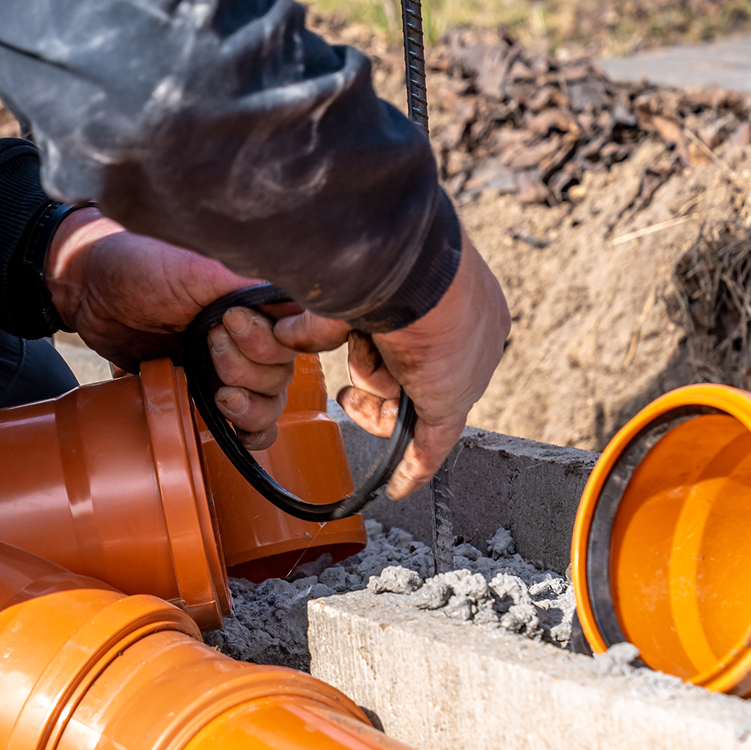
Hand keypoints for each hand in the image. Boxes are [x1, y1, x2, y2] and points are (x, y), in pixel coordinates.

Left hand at [47, 209, 294, 448]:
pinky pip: (249, 424)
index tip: (237, 326)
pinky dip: (247, 431)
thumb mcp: (193, 265)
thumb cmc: (137, 265)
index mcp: (258, 296)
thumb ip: (244, 281)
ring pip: (272, 400)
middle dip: (248, 366)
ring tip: (215, 390)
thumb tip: (291, 293)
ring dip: (248, 403)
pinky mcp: (208, 389)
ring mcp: (233, 363)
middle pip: (286, 370)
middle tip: (207, 341)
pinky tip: (228, 424)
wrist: (89, 291)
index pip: (303, 328)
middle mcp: (254, 330)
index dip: (282, 339)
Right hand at [275, 234, 508, 498]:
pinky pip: (431, 445)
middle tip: (349, 394)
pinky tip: (397, 486)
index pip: (419, 344)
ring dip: (374, 397)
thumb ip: (326, 317)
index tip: (358, 360)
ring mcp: (461, 373)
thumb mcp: (353, 289)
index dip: (381, 358)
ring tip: (362, 375)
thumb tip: (285, 331)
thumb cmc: (386, 262)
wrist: (414, 271)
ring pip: (406, 404)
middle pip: (411, 379)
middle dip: (374, 385)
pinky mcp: (450, 404)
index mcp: (454, 298)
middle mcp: (465, 336)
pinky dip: (412, 466)